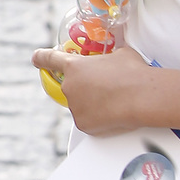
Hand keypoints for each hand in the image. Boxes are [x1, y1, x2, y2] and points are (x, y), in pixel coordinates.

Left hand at [32, 42, 156, 135]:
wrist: (143, 96)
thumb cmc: (133, 73)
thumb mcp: (120, 54)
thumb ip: (107, 58)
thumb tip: (113, 60)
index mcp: (74, 66)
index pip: (49, 59)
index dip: (42, 58)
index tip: (36, 59)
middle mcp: (69, 86)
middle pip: (72, 86)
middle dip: (86, 87)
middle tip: (107, 87)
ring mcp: (74, 106)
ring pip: (81, 104)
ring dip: (93, 102)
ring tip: (115, 100)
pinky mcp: (82, 124)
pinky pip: (88, 120)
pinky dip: (98, 118)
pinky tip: (113, 113)